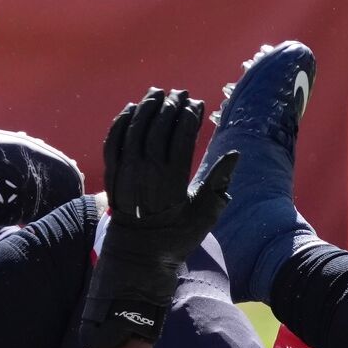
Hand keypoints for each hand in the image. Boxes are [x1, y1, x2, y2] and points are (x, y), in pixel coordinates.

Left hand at [80, 89, 236, 347]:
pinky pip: (113, 144)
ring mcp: (126, 175)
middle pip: (156, 130)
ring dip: (145, 109)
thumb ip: (220, 184)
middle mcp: (146, 175)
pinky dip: (120, 124)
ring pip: (133, 132)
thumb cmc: (178, 235)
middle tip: (179, 93)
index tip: (197, 103)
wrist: (140, 254)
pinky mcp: (112, 177)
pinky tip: (130, 110)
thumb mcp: (206, 215)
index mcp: (172, 183)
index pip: (181, 138)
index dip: (189, 117)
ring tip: (156, 93)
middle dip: (169, 107)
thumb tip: (235, 156)